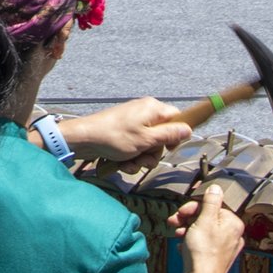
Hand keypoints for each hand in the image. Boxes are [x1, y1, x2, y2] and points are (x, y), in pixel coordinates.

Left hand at [55, 97, 190, 168]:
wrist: (84, 139)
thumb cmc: (114, 137)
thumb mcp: (146, 140)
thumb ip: (169, 135)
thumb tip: (188, 130)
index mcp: (153, 109)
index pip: (177, 117)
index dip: (177, 134)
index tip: (169, 147)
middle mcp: (145, 113)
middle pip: (163, 136)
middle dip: (153, 153)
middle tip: (142, 158)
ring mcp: (134, 124)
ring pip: (149, 146)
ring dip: (141, 159)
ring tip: (129, 162)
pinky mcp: (124, 134)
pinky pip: (136, 148)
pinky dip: (131, 158)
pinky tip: (121, 163)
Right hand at [170, 194, 245, 272]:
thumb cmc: (203, 252)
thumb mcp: (204, 221)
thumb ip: (210, 202)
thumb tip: (216, 187)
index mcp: (233, 223)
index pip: (213, 206)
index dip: (194, 207)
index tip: (181, 210)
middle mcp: (233, 235)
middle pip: (208, 218)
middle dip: (188, 218)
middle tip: (174, 220)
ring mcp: (225, 248)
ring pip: (203, 231)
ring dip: (187, 230)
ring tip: (176, 234)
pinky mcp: (216, 259)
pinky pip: (203, 245)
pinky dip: (191, 243)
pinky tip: (183, 247)